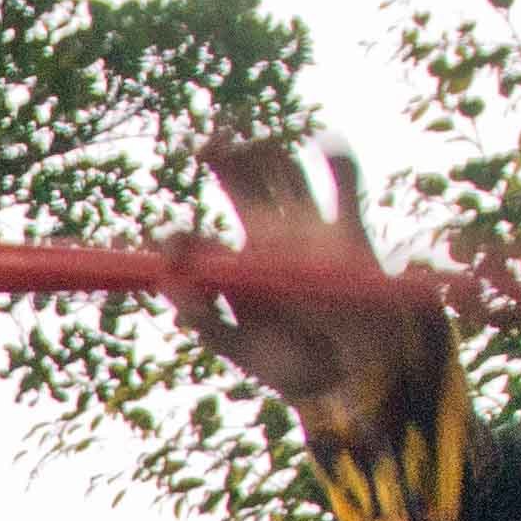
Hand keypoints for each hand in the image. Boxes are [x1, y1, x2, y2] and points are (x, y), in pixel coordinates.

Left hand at [165, 138, 441, 448]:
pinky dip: (337, 158)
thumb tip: (172, 283)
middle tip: (211, 147)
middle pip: (241, 182)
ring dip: (268, 151)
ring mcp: (309, 226)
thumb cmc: (288, 361)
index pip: (200, 236)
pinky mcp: (349, 228)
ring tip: (256, 145)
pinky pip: (344, 181)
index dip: (183, 234)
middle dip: (224, 158)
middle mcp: (268, 235)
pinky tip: (324, 145)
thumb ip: (206, 319)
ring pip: (284, 170)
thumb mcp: (239, 347)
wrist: (349, 375)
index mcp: (234, 265)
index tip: (173, 240)